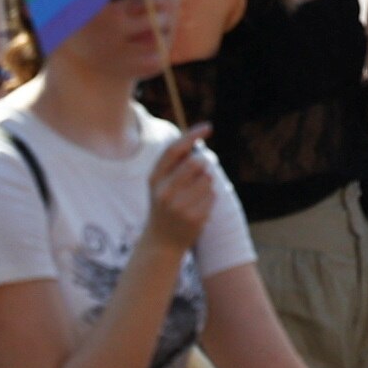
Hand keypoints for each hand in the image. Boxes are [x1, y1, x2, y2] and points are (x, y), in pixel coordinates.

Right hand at [135, 125, 216, 257]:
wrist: (162, 241)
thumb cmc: (165, 204)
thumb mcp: (161, 183)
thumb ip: (175, 165)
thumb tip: (200, 144)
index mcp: (154, 178)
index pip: (174, 150)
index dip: (192, 135)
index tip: (208, 127)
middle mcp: (164, 191)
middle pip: (196, 163)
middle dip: (204, 162)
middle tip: (204, 168)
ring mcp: (179, 206)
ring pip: (208, 179)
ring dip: (208, 181)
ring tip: (196, 193)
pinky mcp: (194, 218)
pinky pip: (213, 196)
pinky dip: (210, 197)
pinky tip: (199, 206)